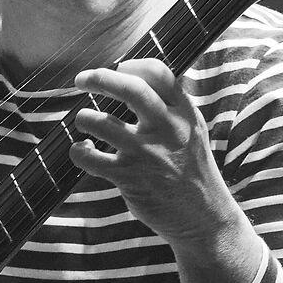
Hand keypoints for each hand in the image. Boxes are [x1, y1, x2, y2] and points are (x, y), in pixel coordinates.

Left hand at [70, 58, 265, 282]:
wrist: (203, 217)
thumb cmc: (191, 169)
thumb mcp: (192, 131)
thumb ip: (170, 105)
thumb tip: (134, 74)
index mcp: (185, 114)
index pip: (159, 74)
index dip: (134, 65)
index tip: (119, 67)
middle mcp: (168, 129)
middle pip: (131, 90)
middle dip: (100, 78)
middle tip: (81, 79)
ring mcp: (148, 154)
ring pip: (103, 123)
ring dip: (85, 117)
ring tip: (83, 120)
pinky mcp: (130, 178)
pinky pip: (92, 159)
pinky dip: (79, 152)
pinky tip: (83, 150)